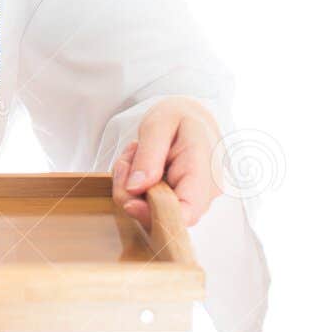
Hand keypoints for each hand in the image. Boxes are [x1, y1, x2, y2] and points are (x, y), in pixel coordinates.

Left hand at [111, 95, 222, 232]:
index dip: (155, 215)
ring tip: (135, 155)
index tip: (129, 201)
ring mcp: (194, 198)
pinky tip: (139, 165)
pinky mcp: (181, 200)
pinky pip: (152, 205)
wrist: (190, 116)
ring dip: (133, 188)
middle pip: (164, 214)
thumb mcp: (158, 125)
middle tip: (126, 160)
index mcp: (203, 168)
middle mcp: (205, 191)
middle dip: (134, 193)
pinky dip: (137, 189)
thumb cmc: (179, 116)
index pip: (187, 212)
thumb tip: (135, 189)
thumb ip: (148, 156)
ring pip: (153, 211)